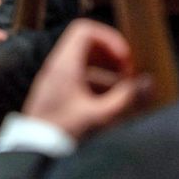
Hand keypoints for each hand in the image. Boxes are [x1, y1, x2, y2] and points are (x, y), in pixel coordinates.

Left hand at [22, 18, 150, 140]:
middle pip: (86, 44)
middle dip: (111, 56)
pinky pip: (79, 77)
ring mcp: (55, 77)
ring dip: (107, 72)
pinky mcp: (56, 91)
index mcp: (65, 64)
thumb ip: (126, 99)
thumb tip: (145, 82)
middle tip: (128, 75)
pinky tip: (109, 104)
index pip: (85, 30)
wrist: (32, 149)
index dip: (109, 38)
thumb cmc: (62, 132)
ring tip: (123, 92)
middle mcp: (57, 66)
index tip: (125, 59)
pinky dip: (97, 84)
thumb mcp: (100, 117)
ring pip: (85, 63)